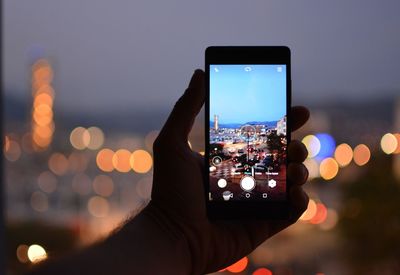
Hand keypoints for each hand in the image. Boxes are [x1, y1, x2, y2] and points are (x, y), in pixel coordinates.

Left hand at [144, 69, 309, 273]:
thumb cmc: (170, 191)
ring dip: (301, 169)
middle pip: (282, 156)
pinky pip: (292, 211)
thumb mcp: (171, 142)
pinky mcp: (265, 223)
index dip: (283, 123)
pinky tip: (295, 191)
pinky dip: (301, 200)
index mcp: (231, 158)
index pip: (262, 137)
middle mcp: (246, 176)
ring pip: (292, 180)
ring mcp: (257, 200)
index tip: (296, 109)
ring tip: (292, 166)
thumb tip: (199, 73)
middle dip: (295, 144)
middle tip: (294, 141)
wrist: (172, 235)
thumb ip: (186, 108)